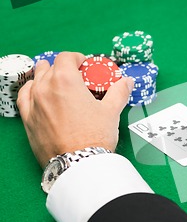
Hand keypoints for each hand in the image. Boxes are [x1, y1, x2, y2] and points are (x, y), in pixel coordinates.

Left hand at [17, 52, 133, 166]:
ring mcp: (33, 103)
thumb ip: (119, 92)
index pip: (66, 57)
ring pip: (36, 80)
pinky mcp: (28, 119)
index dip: (77, 58)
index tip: (85, 66)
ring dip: (46, 77)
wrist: (78, 163)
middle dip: (64, 68)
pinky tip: (38, 93)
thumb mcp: (111, 111)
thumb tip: (127, 82)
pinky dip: (31, 91)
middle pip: (50, 67)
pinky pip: (24, 96)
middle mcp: (45, 88)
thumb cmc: (94, 137)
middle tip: (77, 79)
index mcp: (65, 81)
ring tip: (58, 84)